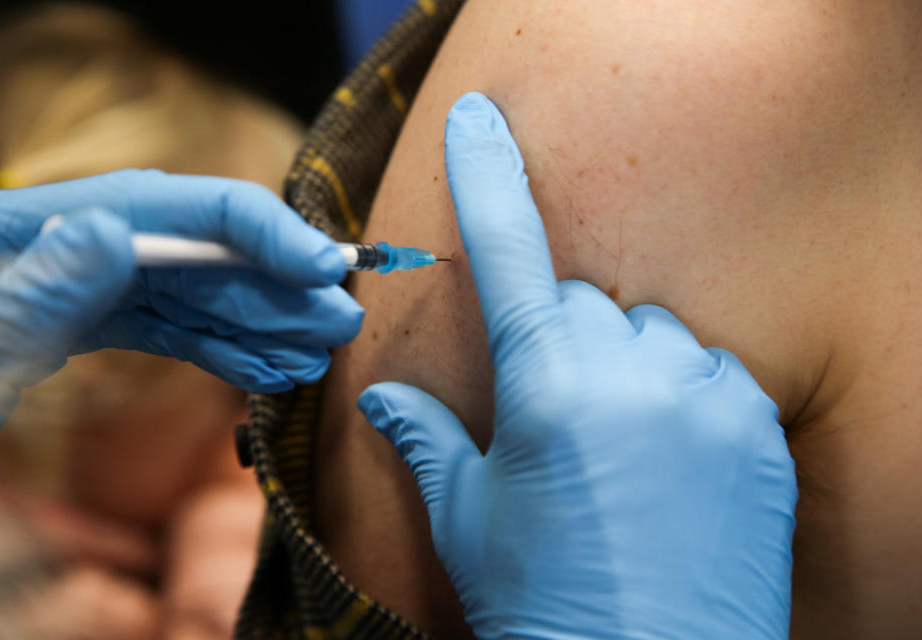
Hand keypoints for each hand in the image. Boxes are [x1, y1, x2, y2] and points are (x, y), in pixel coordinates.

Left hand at [0, 171, 362, 473]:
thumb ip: (26, 297)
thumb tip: (110, 229)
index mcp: (12, 234)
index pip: (160, 207)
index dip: (253, 229)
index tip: (320, 267)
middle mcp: (52, 248)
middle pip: (186, 249)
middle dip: (270, 286)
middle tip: (336, 320)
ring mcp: (67, 288)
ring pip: (185, 291)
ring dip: (256, 320)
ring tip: (312, 349)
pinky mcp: (76, 325)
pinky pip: (162, 327)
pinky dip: (217, 346)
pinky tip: (263, 364)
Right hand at [358, 93, 796, 639]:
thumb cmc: (543, 601)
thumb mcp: (469, 519)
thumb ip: (427, 438)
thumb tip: (381, 396)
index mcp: (549, 388)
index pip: (510, 255)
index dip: (488, 181)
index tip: (477, 119)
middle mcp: (633, 372)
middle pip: (586, 303)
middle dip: (562, 341)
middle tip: (556, 422)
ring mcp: (707, 394)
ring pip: (650, 333)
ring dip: (626, 366)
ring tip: (620, 452)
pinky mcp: (759, 424)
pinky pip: (709, 370)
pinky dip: (683, 395)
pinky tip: (672, 463)